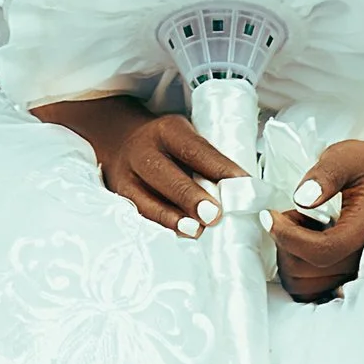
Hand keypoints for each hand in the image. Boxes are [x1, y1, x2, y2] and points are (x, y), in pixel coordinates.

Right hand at [34, 94, 245, 235]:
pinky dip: (161, 224)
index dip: (219, 168)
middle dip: (190, 196)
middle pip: (164, 172)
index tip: (243, 186)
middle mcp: (143, 148)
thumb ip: (206, 159)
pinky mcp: (120, 192)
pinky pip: (140, 212)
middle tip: (214, 214)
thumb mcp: (185, 137)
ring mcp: (127, 172)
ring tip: (197, 231)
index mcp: (168, 129)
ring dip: (173, 217)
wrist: (121, 137)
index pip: (195, 149)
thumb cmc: (166, 143)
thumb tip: (240, 189)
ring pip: (147, 197)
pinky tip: (180, 233)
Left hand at [267, 67, 363, 302]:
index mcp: (363, 231)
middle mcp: (361, 257)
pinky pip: (313, 286)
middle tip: (286, 215)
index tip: (271, 214)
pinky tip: (302, 241)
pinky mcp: (346, 270)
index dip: (288, 236)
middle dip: (285, 243)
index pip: (321, 251)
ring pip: (306, 285)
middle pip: (307, 272)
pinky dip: (298, 269)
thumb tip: (302, 198)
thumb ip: (326, 175)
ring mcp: (354, 267)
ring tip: (297, 227)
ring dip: (290, 257)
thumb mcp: (346, 157)